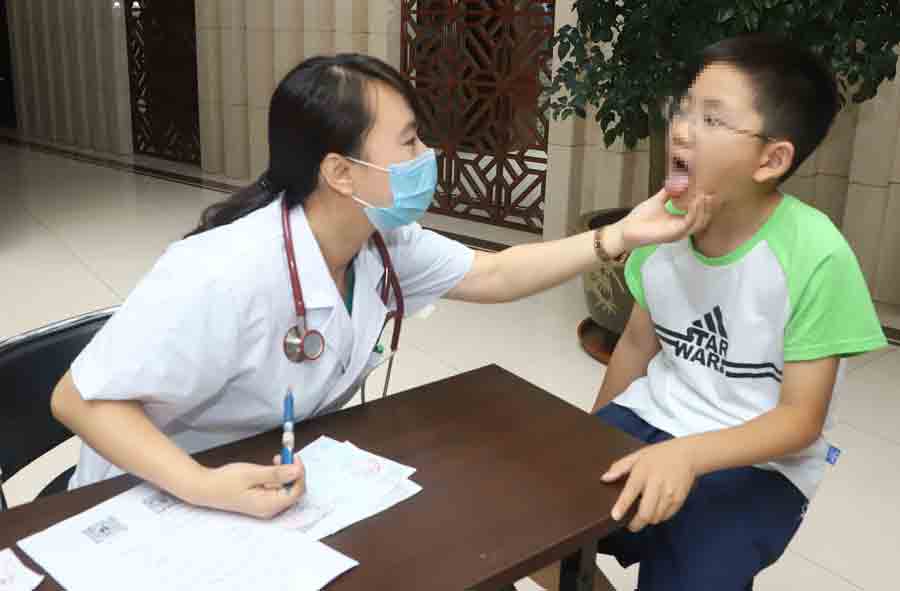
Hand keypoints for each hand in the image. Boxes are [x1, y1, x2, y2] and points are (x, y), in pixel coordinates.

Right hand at [191, 456, 305, 518]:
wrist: (206, 487)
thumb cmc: (225, 482)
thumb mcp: (252, 474)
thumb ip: (276, 473)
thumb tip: (297, 471)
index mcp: (269, 505)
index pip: (296, 492)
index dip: (299, 473)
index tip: (294, 456)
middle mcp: (270, 508)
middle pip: (293, 490)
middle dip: (293, 471)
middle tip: (287, 454)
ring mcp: (266, 504)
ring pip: (286, 487)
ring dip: (286, 471)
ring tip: (277, 458)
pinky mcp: (262, 499)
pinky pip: (277, 487)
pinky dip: (278, 475)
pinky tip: (271, 466)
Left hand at [602, 439, 696, 531]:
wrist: (686, 455)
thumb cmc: (658, 455)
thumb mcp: (637, 456)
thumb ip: (620, 467)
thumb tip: (605, 478)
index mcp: (643, 472)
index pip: (630, 492)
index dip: (622, 506)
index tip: (615, 516)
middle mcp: (657, 485)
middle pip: (645, 513)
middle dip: (635, 523)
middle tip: (629, 524)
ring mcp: (669, 494)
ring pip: (655, 518)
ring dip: (647, 520)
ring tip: (642, 513)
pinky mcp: (678, 500)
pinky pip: (665, 517)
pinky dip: (658, 517)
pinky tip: (654, 509)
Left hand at [613, 188, 713, 252]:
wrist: (626, 229)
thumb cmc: (640, 218)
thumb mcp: (657, 201)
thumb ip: (668, 192)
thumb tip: (677, 180)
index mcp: (679, 222)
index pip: (698, 213)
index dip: (704, 201)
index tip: (705, 187)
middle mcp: (682, 229)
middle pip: (703, 218)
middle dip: (708, 205)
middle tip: (709, 190)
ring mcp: (679, 233)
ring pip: (700, 222)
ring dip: (703, 208)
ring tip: (704, 194)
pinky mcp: (673, 235)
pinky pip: (689, 224)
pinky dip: (694, 212)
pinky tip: (695, 201)